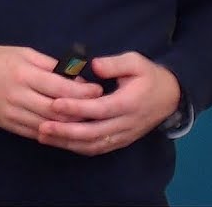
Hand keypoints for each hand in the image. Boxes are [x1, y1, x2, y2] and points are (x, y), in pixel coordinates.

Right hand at [0, 45, 103, 140]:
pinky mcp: (9, 125)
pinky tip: (66, 129)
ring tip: (86, 119)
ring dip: (71, 125)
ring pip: (50, 125)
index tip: (98, 90)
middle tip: (98, 108)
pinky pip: (37, 133)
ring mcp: (14, 113)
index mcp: (24, 75)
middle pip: (58, 110)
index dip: (83, 92)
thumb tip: (76, 77)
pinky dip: (54, 133)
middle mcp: (20, 96)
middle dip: (82, 110)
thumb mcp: (23, 53)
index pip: (61, 88)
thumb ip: (49, 65)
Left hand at [37, 51, 181, 155]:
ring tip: (43, 136)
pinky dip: (76, 148)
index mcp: (129, 103)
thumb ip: (115, 64)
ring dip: (67, 143)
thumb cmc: (148, 76)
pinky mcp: (119, 141)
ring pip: (93, 145)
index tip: (55, 103)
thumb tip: (94, 65)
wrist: (169, 97)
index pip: (99, 109)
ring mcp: (123, 135)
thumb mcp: (135, 62)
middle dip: (65, 131)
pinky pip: (96, 149)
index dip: (77, 108)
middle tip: (41, 127)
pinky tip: (58, 142)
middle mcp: (125, 123)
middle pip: (93, 133)